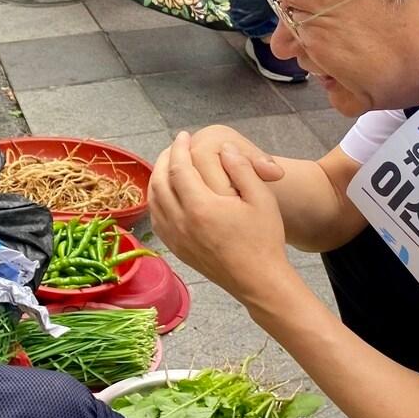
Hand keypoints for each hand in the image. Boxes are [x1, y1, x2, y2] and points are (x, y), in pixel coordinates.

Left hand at [150, 132, 290, 301]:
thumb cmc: (264, 239)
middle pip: (159, 182)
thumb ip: (242, 168)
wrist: (259, 281)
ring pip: (154, 201)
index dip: (178, 148)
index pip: (178, 168)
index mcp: (201, 207)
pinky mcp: (177, 250)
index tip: (183, 136)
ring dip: (157, 178)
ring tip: (168, 166)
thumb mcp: (261, 198)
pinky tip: (167, 194)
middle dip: (164, 159)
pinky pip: (157, 220)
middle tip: (174, 147)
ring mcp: (176, 238)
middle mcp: (181, 222)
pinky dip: (157, 201)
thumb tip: (224, 148)